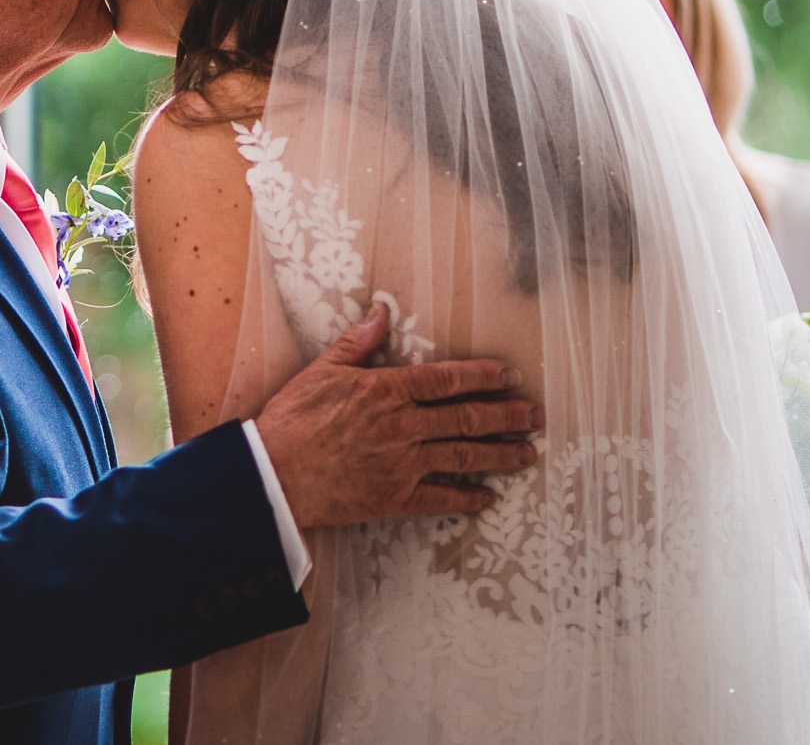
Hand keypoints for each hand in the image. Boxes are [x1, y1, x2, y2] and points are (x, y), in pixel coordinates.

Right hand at [253, 302, 543, 527]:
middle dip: (506, 416)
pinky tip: (488, 497)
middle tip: (536, 415)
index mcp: (385, 391)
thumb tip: (381, 311)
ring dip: (500, 455)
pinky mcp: (395, 497)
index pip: (445, 380)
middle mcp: (402, 426)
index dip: (482, 376)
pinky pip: (441, 498)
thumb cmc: (293, 419)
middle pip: (466, 418)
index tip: (510, 376)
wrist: (274, 472)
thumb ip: (356, 343)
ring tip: (528, 453)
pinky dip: (467, 497)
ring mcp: (402, 464)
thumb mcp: (321, 371)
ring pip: (463, 456)